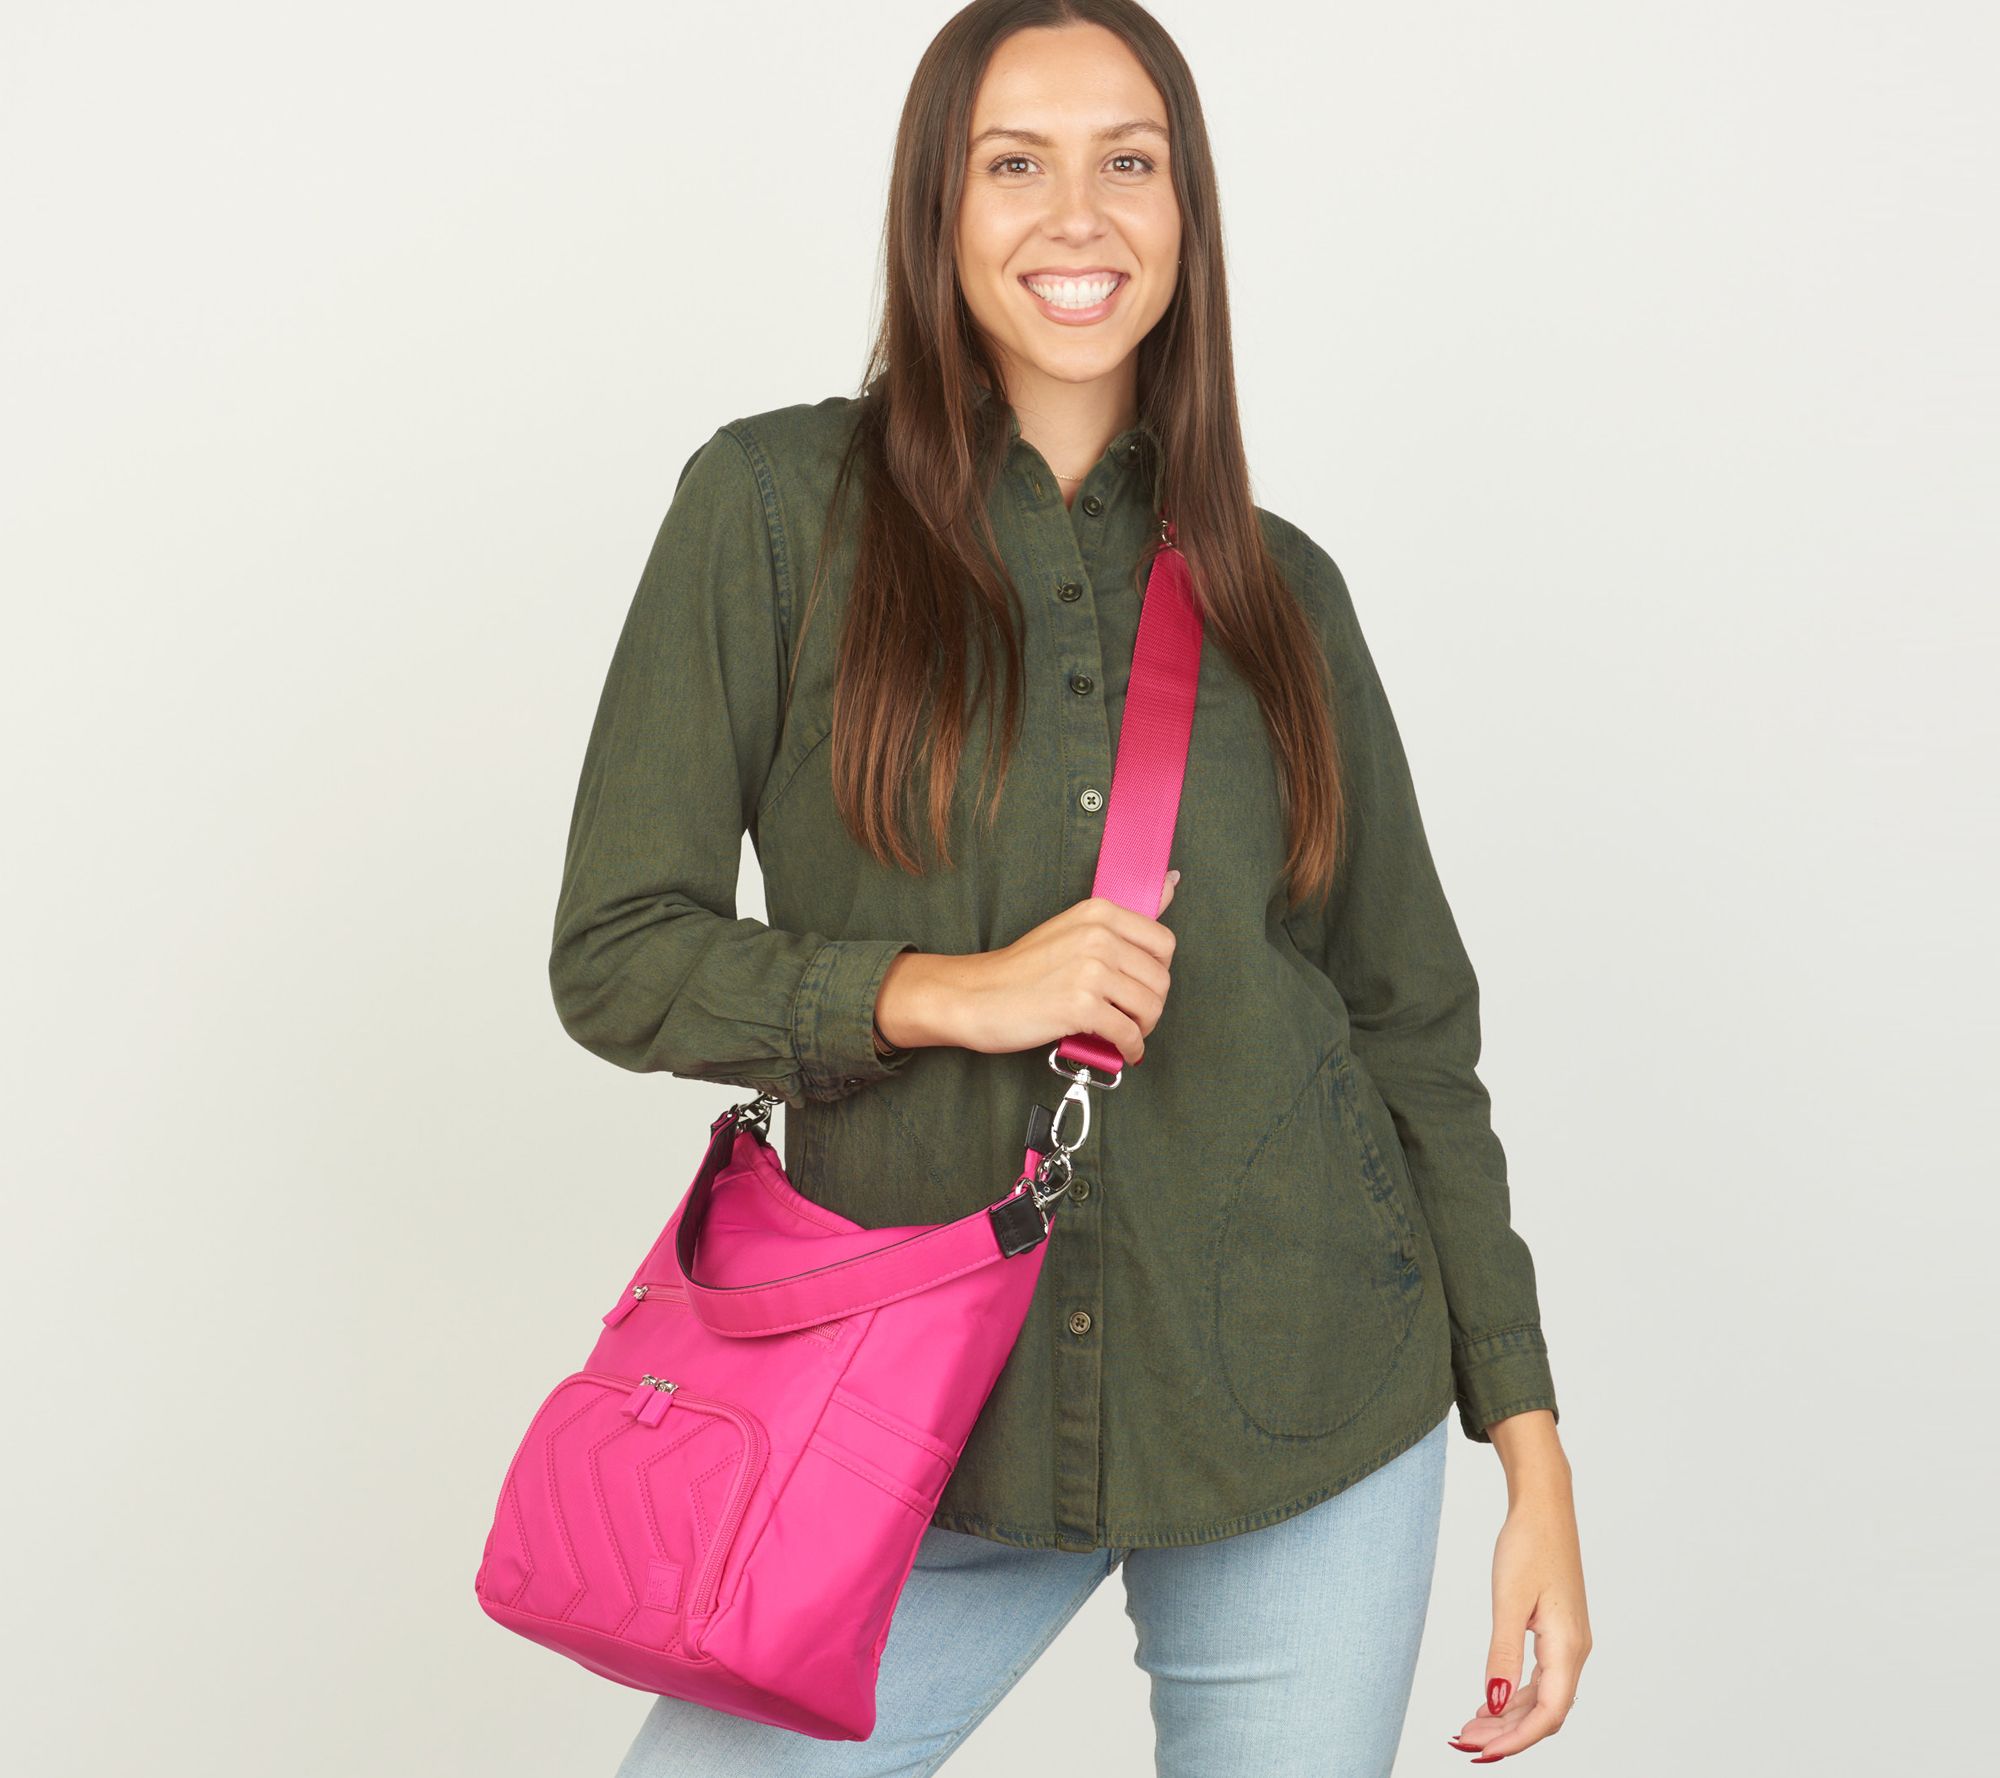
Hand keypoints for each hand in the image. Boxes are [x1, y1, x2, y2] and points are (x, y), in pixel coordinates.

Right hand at [875, 870, 1180, 1063]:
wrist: (975, 996)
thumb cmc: (1022, 969)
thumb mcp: (1073, 929)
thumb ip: (1123, 915)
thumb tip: (1171, 883)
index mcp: (1099, 912)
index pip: (1164, 943)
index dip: (1157, 971)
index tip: (1140, 985)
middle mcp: (1098, 936)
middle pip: (1160, 979)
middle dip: (1151, 1006)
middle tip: (1131, 1017)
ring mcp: (1090, 971)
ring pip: (1149, 1008)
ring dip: (1142, 1029)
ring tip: (1125, 1033)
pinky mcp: (1080, 1007)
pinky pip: (1127, 1034)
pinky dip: (1129, 1048)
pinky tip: (1120, 1051)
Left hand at [1448, 1410, 1590, 1762]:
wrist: (1544, 1507)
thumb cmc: (1528, 1545)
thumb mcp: (1508, 1600)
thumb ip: (1502, 1654)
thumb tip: (1495, 1701)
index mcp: (1567, 1647)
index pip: (1548, 1714)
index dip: (1516, 1740)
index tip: (1483, 1754)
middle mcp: (1574, 1651)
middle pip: (1545, 1712)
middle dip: (1507, 1734)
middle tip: (1465, 1744)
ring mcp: (1568, 1642)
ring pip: (1542, 1697)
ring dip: (1508, 1717)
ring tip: (1470, 1728)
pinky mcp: (1557, 1632)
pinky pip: (1540, 1678)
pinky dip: (1514, 1695)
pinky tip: (1490, 1701)